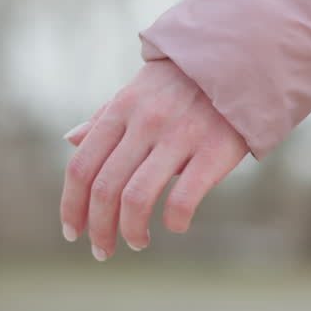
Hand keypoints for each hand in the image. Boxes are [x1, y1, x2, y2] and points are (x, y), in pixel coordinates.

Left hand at [60, 61, 248, 259]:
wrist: (241, 60)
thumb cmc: (184, 82)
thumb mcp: (138, 91)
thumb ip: (105, 118)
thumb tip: (70, 140)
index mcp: (122, 110)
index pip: (81, 167)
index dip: (71, 206)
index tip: (73, 232)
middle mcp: (145, 123)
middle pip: (104, 189)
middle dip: (98, 229)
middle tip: (103, 251)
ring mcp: (179, 137)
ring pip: (136, 198)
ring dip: (130, 231)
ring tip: (135, 242)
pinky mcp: (214, 151)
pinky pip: (182, 198)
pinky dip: (173, 221)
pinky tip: (176, 225)